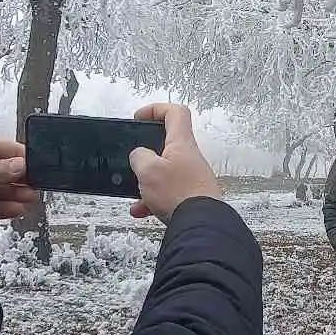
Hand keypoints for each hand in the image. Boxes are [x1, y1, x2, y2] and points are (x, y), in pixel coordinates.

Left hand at [0, 139, 40, 228]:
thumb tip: (21, 165)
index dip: (18, 154)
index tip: (36, 160)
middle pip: (4, 171)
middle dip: (21, 177)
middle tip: (37, 181)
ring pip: (2, 191)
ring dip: (17, 194)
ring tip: (30, 197)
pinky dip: (8, 208)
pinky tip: (18, 208)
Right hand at [127, 103, 222, 224]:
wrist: (201, 225)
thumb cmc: (178, 193)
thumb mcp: (148, 170)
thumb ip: (139, 156)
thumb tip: (139, 156)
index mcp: (181, 143)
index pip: (175, 113)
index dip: (156, 109)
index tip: (139, 118)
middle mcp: (190, 158)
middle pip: (168, 144)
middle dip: (147, 153)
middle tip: (134, 160)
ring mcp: (192, 178)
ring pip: (165, 173)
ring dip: (147, 182)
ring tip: (135, 194)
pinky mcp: (192, 197)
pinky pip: (169, 194)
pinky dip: (153, 200)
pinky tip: (141, 211)